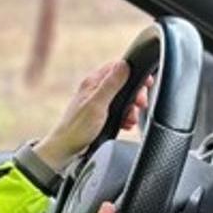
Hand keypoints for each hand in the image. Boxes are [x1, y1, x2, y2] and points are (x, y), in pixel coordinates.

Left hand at [31, 61, 152, 170]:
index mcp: (93, 82)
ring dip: (131, 109)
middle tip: (140, 105)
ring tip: (131, 119)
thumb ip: (111, 84)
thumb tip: (124, 64)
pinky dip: (125, 118)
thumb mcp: (98, 104)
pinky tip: (126, 125)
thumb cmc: (77, 128)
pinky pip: (119, 111)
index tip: (146, 82)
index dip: (134, 72)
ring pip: (123, 99)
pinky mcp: (100, 115)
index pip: (117, 67)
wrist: (66, 149)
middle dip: (135, 94)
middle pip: (124, 83)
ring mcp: (98, 102)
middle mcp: (95, 89)